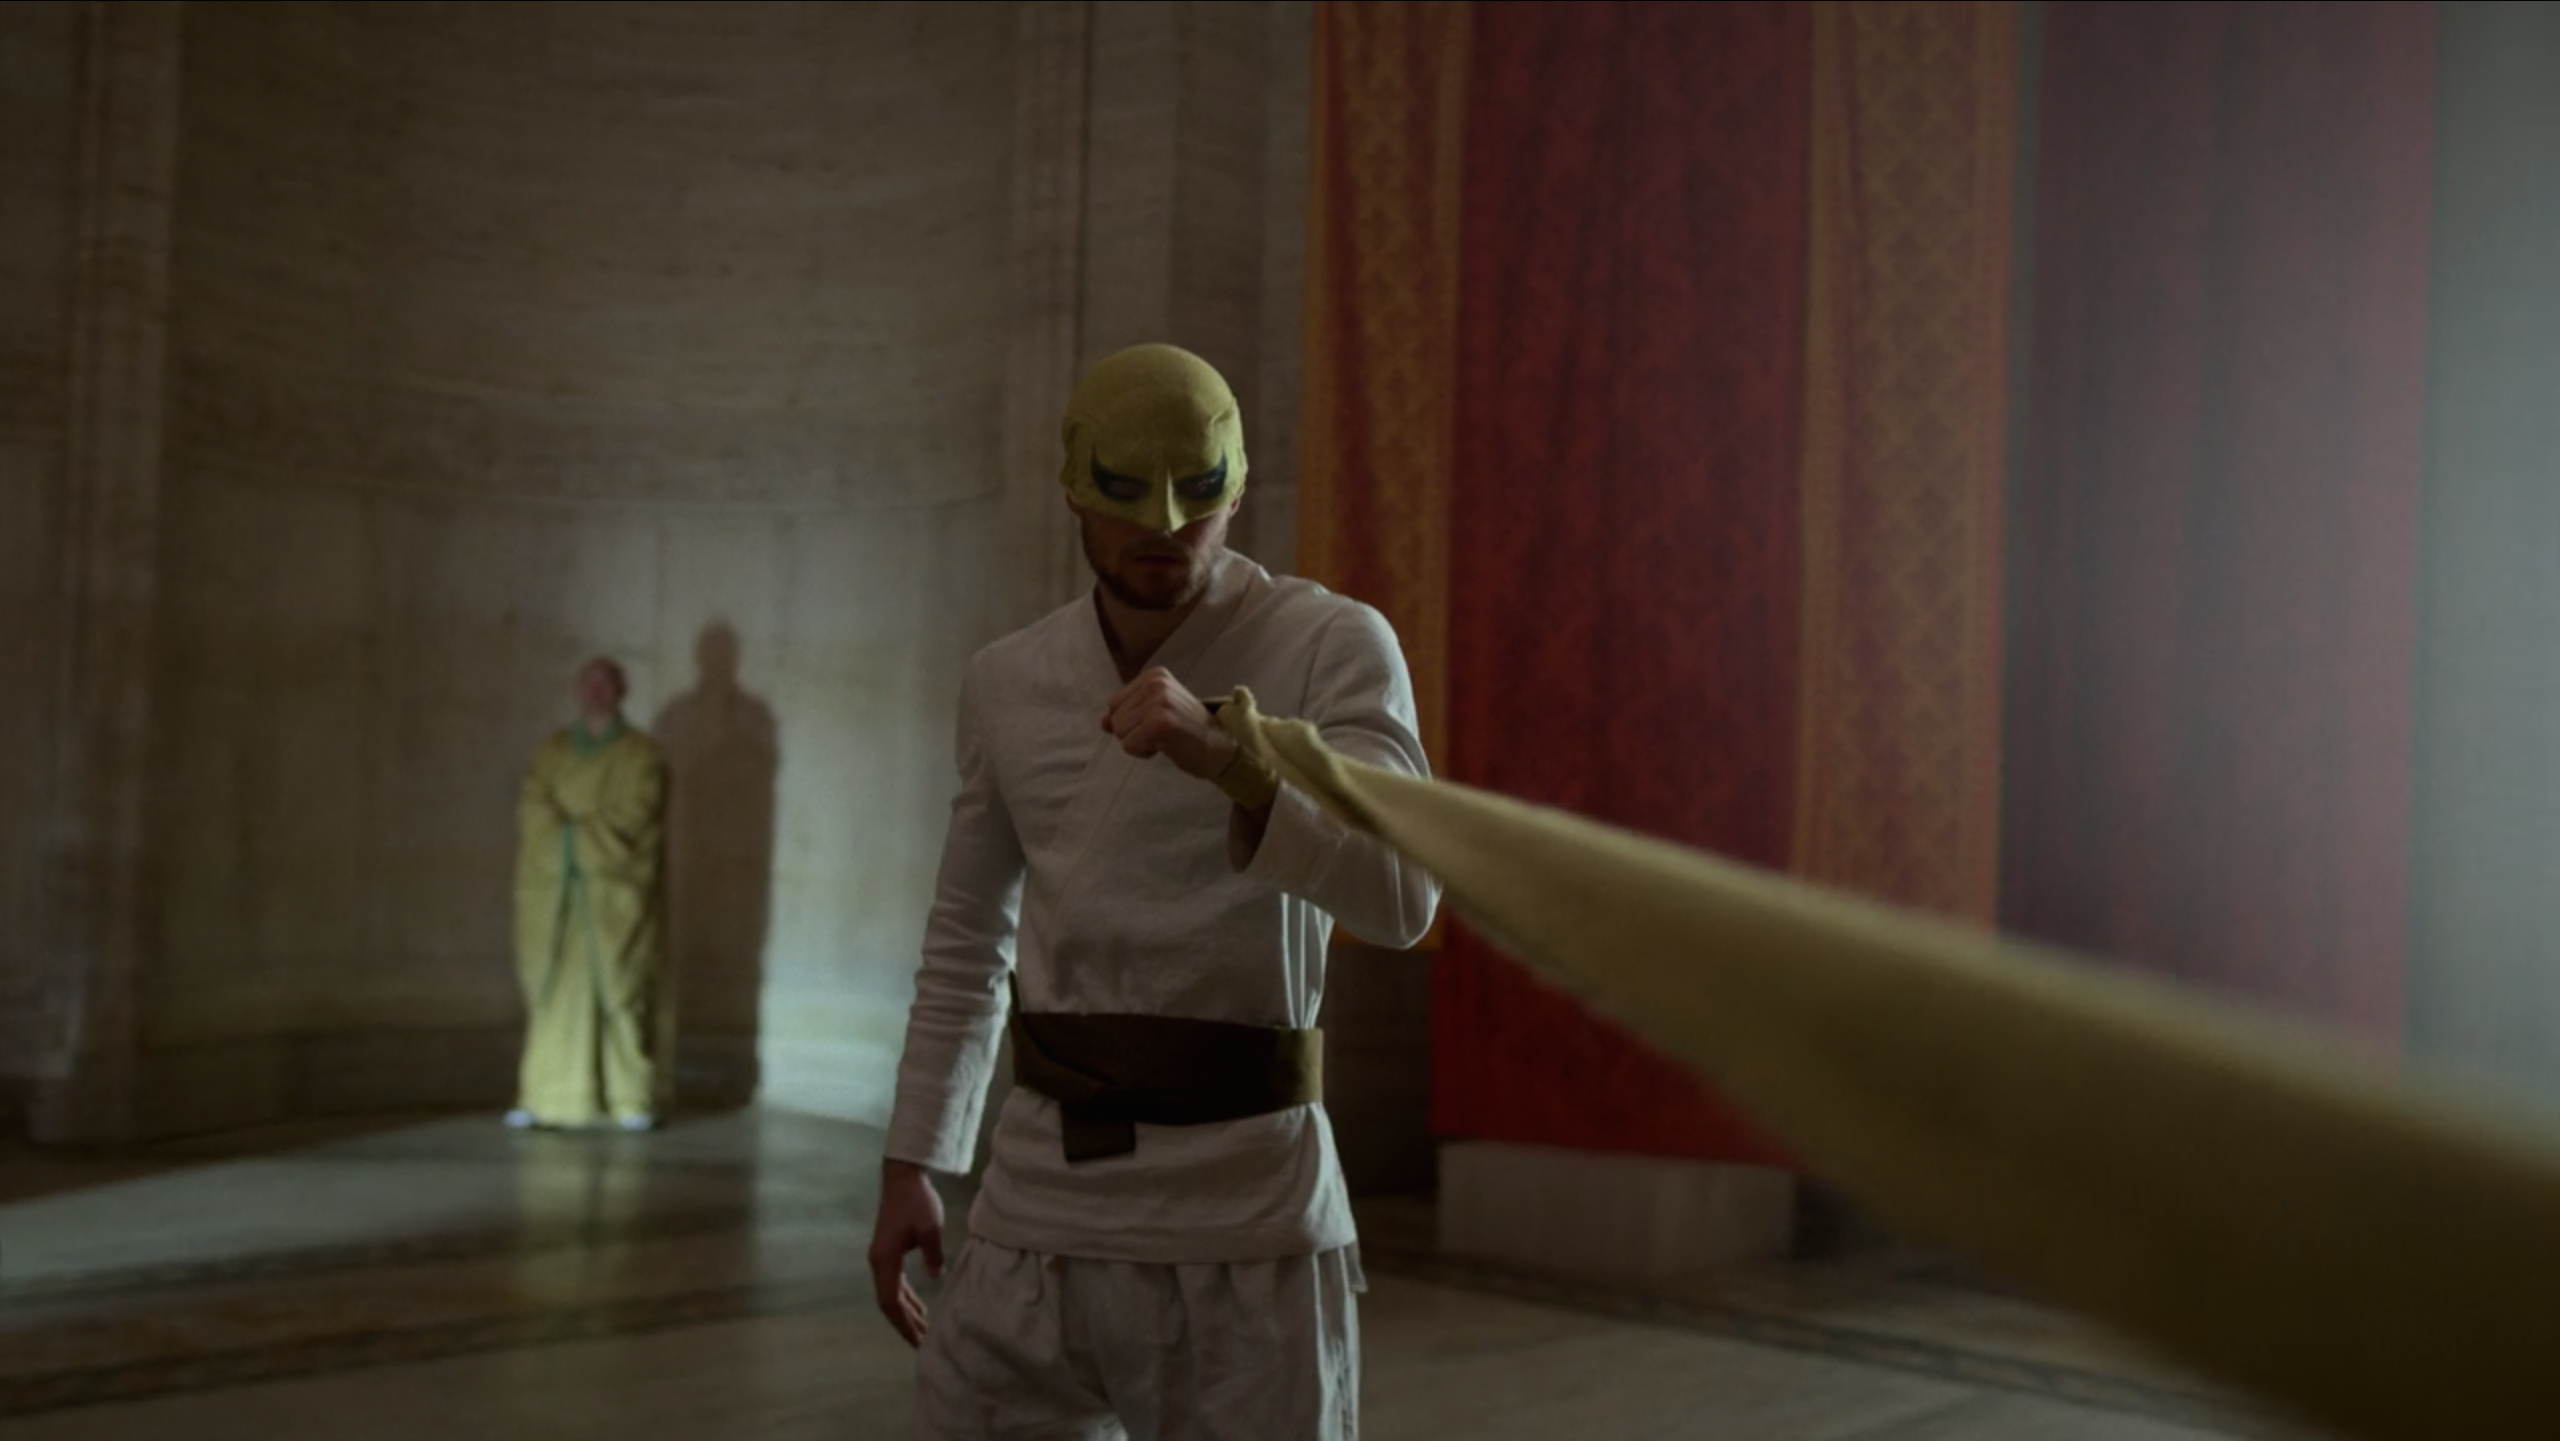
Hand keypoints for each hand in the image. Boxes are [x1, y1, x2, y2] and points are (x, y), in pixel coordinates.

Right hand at [866, 1160, 944, 1346]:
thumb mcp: (930, 1227)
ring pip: (891, 1295)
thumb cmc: (916, 1201)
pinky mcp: (888, 1252)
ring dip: (906, 1312)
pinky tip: (919, 1307)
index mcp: (885, 1260)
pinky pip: (895, 1283)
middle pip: (889, 1303)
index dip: (903, 1323)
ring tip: (923, 1331)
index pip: (890, 1301)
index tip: (917, 1340)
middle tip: (922, 1344)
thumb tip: (936, 1276)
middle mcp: (878, 1263)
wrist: (902, 1178)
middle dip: (905, 1324)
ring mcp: (881, 1258)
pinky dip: (906, 1298)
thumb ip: (933, 1254)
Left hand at [1100, 666, 1235, 779]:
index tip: (1158, 723)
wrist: (1220, 746)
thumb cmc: (1187, 731)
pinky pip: (1129, 745)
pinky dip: (1143, 752)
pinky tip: (1166, 746)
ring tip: (1165, 738)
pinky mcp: (1160, 723)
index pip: (1113, 704)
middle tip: (1164, 732)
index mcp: (1154, 675)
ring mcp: (1159, 701)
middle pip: (1115, 719)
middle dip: (1134, 732)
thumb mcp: (1155, 711)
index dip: (1131, 721)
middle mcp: (1155, 683)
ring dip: (1139, 743)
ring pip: (1120, 733)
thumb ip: (1127, 712)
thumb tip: (1103, 723)